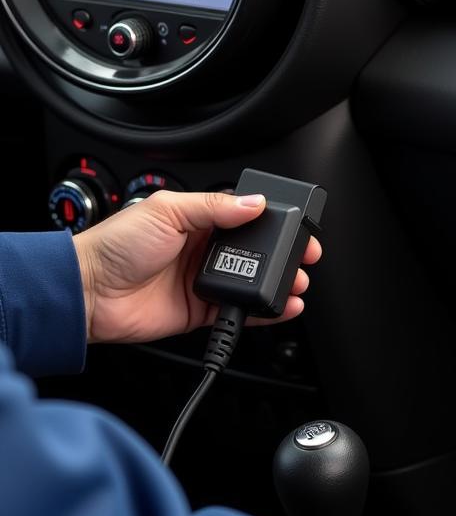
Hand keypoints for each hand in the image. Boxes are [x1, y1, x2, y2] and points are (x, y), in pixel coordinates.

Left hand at [73, 190, 321, 343]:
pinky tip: (281, 308)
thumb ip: (214, 206)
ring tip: (298, 283)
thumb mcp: (167, 211)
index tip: (297, 227)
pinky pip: (241, 312)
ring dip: (279, 284)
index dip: (275, 223)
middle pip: (258, 253)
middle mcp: (204, 250)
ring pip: (254, 283)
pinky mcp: (201, 311)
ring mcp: (204, 281)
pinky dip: (264, 313)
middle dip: (285, 256)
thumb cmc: (114, 246)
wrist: (88, 292)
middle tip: (306, 258)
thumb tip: (255, 203)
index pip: (247, 218)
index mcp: (198, 220)